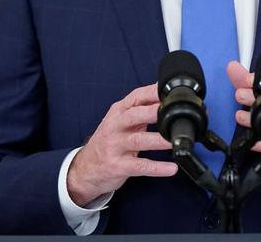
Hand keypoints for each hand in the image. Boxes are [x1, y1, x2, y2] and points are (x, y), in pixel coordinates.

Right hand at [66, 83, 176, 205]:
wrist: (86, 168)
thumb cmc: (108, 141)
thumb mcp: (120, 122)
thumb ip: (141, 111)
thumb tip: (165, 99)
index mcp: (118, 112)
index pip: (136, 97)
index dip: (153, 93)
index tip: (170, 92)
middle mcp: (114, 126)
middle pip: (134, 115)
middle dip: (153, 112)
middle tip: (173, 111)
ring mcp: (114, 146)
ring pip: (138, 140)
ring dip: (158, 140)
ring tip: (174, 141)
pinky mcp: (117, 166)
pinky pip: (139, 166)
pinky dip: (156, 168)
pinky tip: (171, 168)